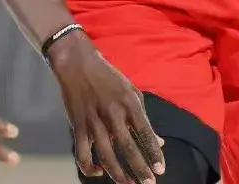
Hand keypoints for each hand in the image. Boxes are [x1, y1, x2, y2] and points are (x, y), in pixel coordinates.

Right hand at [48, 31, 164, 182]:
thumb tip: (159, 142)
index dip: (153, 153)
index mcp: (129, 103)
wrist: (78, 65)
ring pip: (106, 155)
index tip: (160, 170)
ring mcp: (94, 121)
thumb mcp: (132, 92)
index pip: (145, 132)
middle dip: (139, 168)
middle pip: (128, 147)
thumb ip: (144, 118)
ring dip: (118, 174)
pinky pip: (82, 154)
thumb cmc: (109, 78)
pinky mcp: (78, 126)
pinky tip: (99, 172)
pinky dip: (90, 167)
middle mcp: (113, 113)